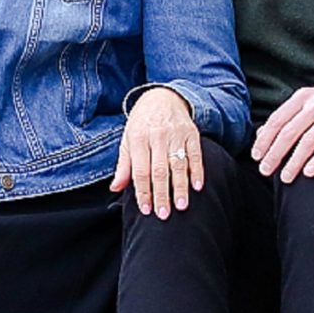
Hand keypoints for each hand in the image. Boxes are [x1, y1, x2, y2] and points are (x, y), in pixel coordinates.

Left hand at [111, 86, 203, 217]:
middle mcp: (157, 136)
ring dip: (181, 187)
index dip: (143, 191)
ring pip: (179, 164)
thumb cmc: (142, 124)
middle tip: (163, 214)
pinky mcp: (191, 133)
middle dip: (162, 194)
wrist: (162, 97)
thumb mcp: (127, 140)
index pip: (140, 170)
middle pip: (160, 170)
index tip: (146, 209)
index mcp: (138, 138)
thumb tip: (115, 188)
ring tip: (181, 206)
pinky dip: (198, 171)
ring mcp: (176, 134)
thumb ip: (123, 165)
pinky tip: (198, 187)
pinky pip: (196, 154)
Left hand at [252, 86, 313, 179]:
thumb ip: (286, 118)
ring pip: (308, 141)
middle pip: (290, 131)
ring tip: (286, 178)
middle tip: (265, 171)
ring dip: (294, 162)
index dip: (265, 140)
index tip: (256, 157)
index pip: (277, 120)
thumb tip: (260, 135)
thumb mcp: (308, 106)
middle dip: (275, 153)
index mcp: (302, 97)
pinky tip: (308, 173)